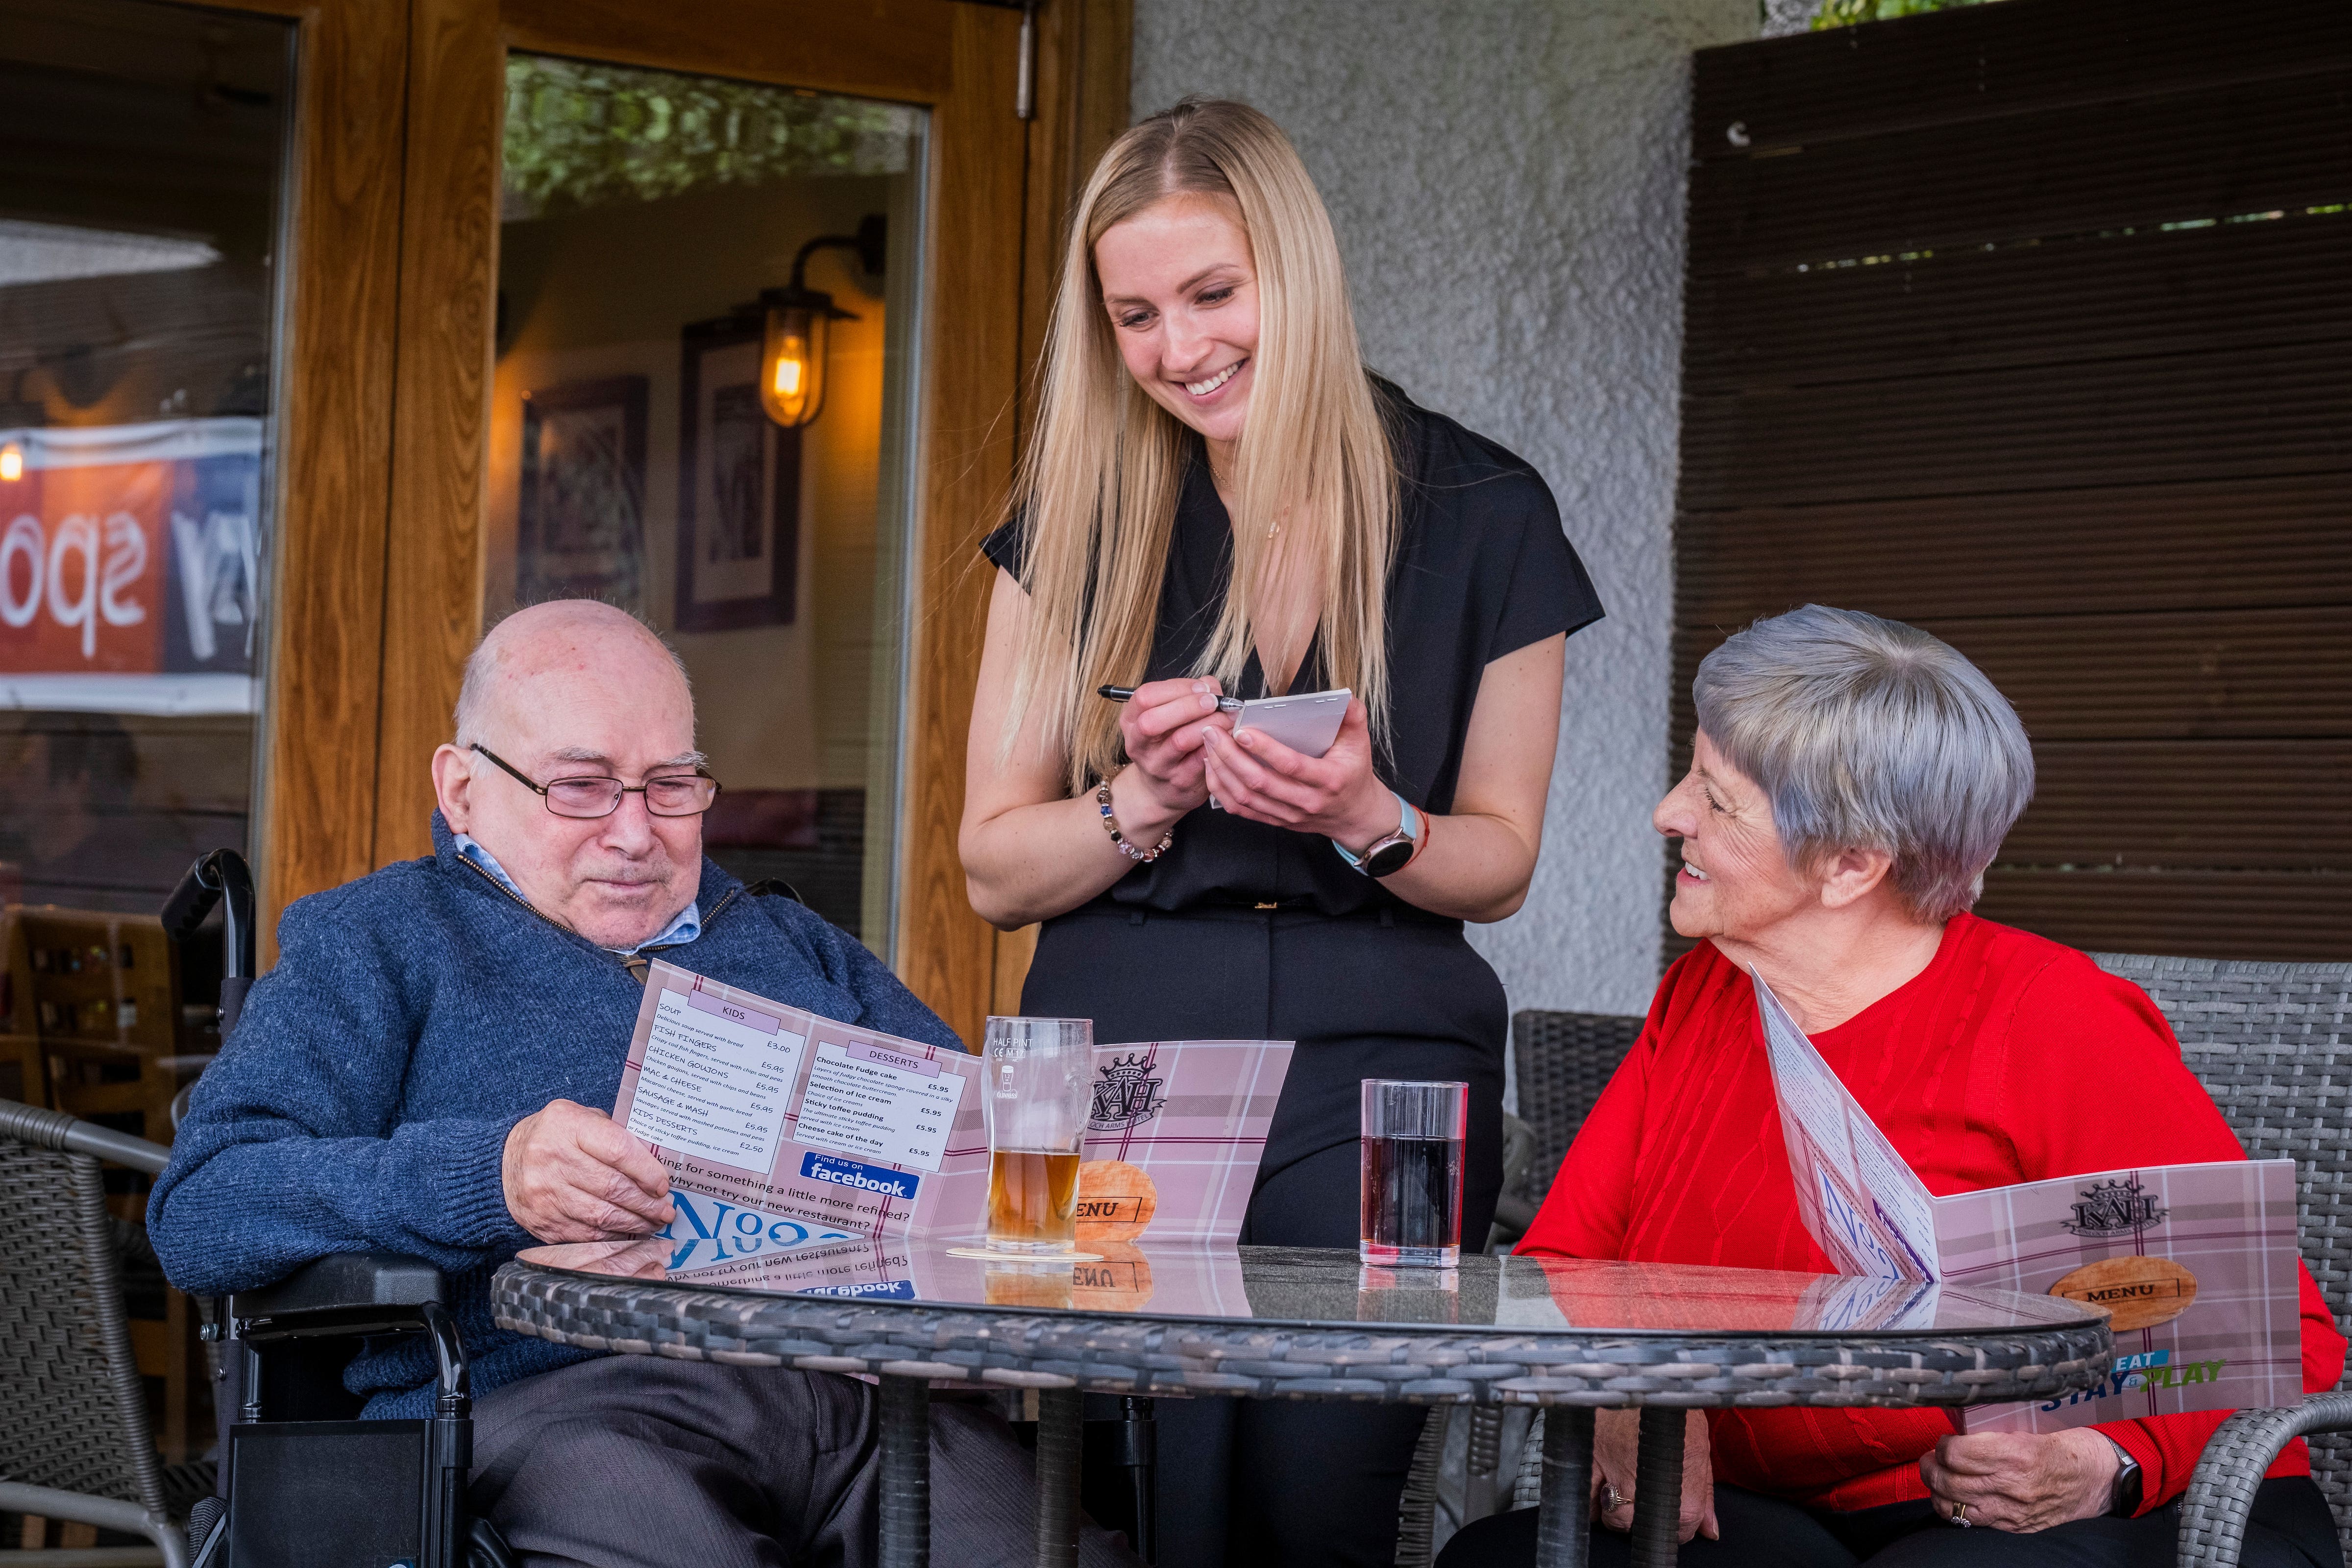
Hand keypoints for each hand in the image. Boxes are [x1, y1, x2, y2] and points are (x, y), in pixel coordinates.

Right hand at [501, 1099, 675, 1242]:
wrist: (502, 1164)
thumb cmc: (554, 1137)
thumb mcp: (579, 1118)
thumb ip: (614, 1133)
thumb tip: (656, 1162)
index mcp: (566, 1124)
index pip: (617, 1149)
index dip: (647, 1170)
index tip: (664, 1184)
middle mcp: (551, 1158)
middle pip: (612, 1187)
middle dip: (647, 1203)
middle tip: (667, 1210)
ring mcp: (544, 1193)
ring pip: (602, 1215)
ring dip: (635, 1223)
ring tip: (654, 1222)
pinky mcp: (542, 1221)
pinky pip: (587, 1234)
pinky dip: (613, 1235)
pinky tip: (629, 1232)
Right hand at [1113, 678, 1233, 831]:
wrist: (1160, 789)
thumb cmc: (1167, 743)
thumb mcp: (1167, 715)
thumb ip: (1187, 694)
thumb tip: (1210, 685)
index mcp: (1131, 720)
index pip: (1144, 696)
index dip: (1175, 688)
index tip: (1201, 688)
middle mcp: (1138, 744)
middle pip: (1152, 720)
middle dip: (1187, 706)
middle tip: (1213, 702)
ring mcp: (1157, 765)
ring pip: (1179, 740)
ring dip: (1209, 723)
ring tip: (1227, 717)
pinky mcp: (1180, 781)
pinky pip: (1201, 758)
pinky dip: (1217, 743)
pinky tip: (1227, 736)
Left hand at [1197, 698, 1393, 847]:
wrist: (1354, 814)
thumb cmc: (1353, 773)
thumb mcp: (1360, 743)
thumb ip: (1353, 718)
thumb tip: (1345, 697)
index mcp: (1328, 780)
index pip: (1291, 765)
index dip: (1264, 750)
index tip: (1242, 731)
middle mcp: (1306, 801)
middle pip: (1260, 783)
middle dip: (1230, 756)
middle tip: (1212, 732)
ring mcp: (1289, 815)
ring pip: (1246, 797)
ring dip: (1222, 771)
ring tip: (1208, 745)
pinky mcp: (1276, 821)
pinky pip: (1242, 810)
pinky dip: (1222, 790)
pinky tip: (1212, 768)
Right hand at [1591, 1410, 1717, 1542]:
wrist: (1644, 1372)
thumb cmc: (1674, 1406)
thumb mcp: (1699, 1445)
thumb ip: (1704, 1491)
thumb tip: (1709, 1529)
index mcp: (1682, 1490)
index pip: (1678, 1531)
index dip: (1675, 1523)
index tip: (1670, 1509)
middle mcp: (1647, 1489)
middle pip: (1637, 1527)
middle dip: (1640, 1517)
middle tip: (1642, 1497)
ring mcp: (1614, 1475)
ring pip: (1609, 1517)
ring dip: (1613, 1510)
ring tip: (1619, 1491)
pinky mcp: (1588, 1459)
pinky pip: (1583, 1497)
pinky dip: (1589, 1499)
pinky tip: (1597, 1488)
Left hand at [1920, 1429, 2119, 1531]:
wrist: (2100, 1480)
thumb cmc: (2066, 1449)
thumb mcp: (2029, 1431)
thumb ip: (1993, 1436)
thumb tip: (1956, 1433)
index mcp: (2017, 1455)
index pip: (1958, 1454)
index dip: (1943, 1445)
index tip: (1944, 1440)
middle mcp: (2014, 1486)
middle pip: (1950, 1480)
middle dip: (1931, 1467)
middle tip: (1930, 1458)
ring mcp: (2014, 1511)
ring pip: (1955, 1505)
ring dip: (1938, 1490)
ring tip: (1936, 1477)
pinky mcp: (2017, 1527)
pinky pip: (1974, 1522)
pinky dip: (1956, 1509)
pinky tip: (1953, 1498)